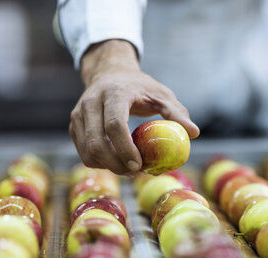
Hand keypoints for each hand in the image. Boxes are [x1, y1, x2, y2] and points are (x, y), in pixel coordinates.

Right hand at [70, 40, 198, 174]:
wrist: (110, 74)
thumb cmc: (140, 87)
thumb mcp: (162, 94)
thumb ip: (176, 113)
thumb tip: (194, 133)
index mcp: (113, 93)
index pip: (114, 125)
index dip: (125, 149)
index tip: (139, 165)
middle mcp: (90, 102)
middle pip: (97, 142)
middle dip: (116, 164)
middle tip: (136, 172)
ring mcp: (78, 114)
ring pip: (88, 151)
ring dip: (108, 166)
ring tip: (128, 168)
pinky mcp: (74, 125)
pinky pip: (84, 153)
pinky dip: (100, 163)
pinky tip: (116, 161)